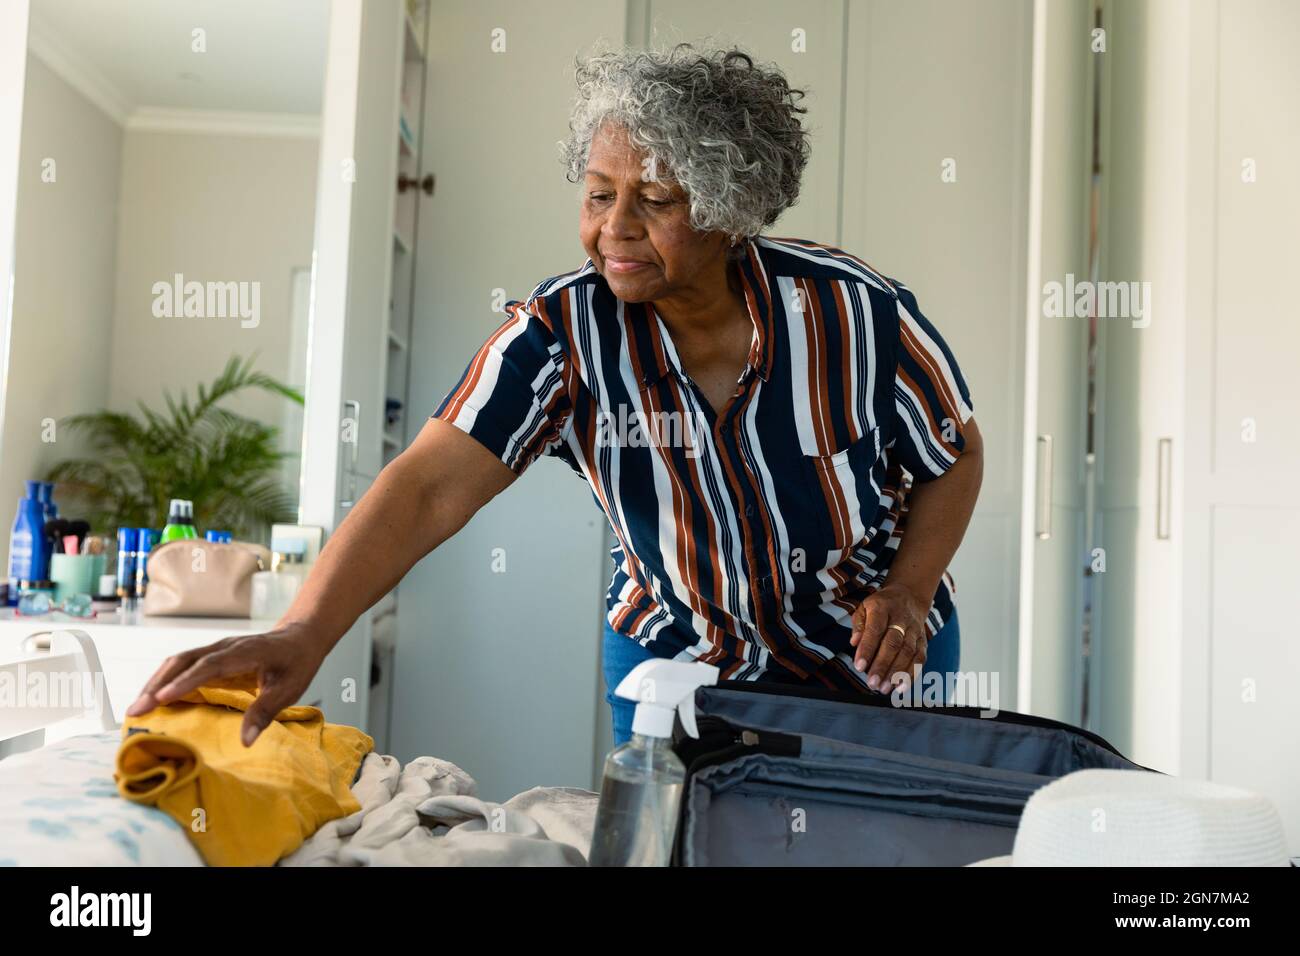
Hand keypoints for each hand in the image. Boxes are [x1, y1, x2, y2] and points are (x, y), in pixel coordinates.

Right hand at [125, 622, 327, 746]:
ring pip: (178, 661)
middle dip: (158, 684)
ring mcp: (216, 649)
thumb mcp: (290, 689)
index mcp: (245, 652)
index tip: (162, 698)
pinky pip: (182, 666)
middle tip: (136, 710)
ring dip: (156, 682)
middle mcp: (225, 647)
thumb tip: (244, 741)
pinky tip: (153, 701)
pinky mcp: (211, 656)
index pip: (210, 665)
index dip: (185, 682)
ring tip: (137, 709)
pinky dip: (164, 681)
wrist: (300, 637)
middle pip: (184, 660)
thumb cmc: (296, 663)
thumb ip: (266, 712)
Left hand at [849, 583, 929, 693]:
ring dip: (896, 673)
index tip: (859, 667)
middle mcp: (901, 618)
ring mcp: (914, 630)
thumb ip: (858, 625)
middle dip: (882, 666)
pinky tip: (901, 687)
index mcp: (882, 608)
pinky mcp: (923, 640)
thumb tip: (854, 643)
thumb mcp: (864, 607)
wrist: (909, 596)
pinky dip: (912, 674)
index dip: (867, 649)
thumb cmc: (881, 606)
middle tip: (872, 683)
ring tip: (884, 688)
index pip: (875, 630)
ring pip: (908, 652)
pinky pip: (920, 658)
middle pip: (893, 643)